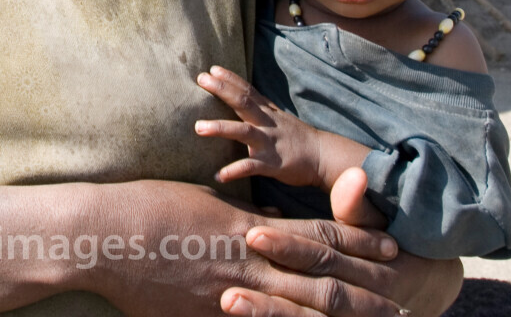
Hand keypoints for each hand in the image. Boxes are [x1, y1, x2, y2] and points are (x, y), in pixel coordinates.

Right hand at [88, 181, 407, 316]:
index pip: (318, 234)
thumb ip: (241, 216)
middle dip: (364, 291)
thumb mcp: (207, 204)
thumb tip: (267, 219)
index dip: (357, 239)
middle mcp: (250, 263)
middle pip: (320, 280)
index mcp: (252, 228)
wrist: (107, 236)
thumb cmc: (152, 208)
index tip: (391, 245)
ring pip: (296, 312)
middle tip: (403, 303)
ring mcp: (230, 295)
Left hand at [196, 66, 324, 186]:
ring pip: (243, 132)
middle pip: (243, 102)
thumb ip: (260, 106)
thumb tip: (240, 94)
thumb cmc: (297, 137)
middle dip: (222, 90)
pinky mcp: (272, 164)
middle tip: (201, 79)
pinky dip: (234, 171)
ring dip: (220, 128)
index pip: (247, 90)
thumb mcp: (279, 116)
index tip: (212, 69)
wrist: (324, 157)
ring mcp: (269, 142)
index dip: (230, 78)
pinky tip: (218, 176)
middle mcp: (267, 123)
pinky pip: (250, 167)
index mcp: (268, 112)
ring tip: (198, 128)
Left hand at [227, 225, 462, 316]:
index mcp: (376, 269)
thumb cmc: (389, 259)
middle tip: (230, 283)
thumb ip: (359, 210)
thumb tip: (354, 175)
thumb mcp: (380, 233)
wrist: (416, 303)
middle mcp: (368, 301)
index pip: (328, 253)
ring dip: (271, 313)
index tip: (253, 232)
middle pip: (319, 294)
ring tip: (231, 302)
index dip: (292, 245)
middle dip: (276, 290)